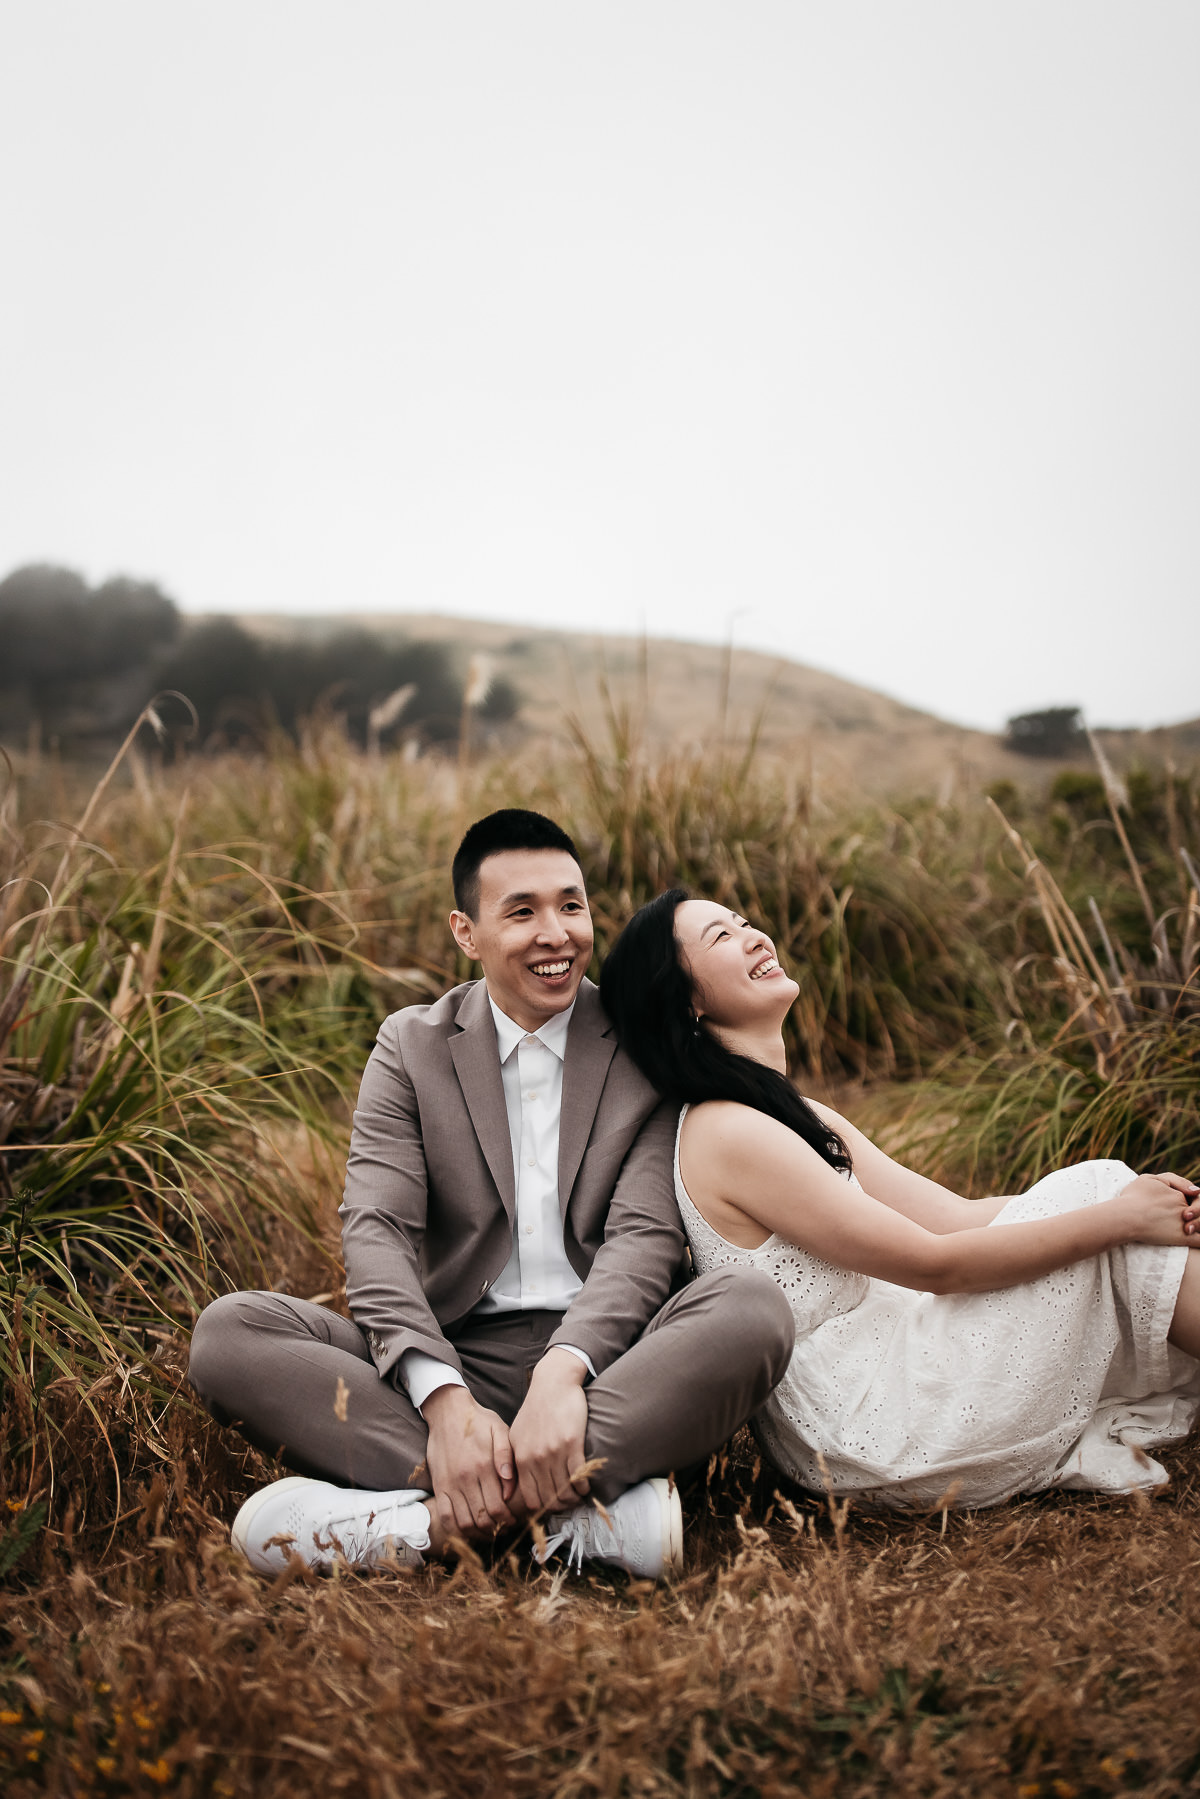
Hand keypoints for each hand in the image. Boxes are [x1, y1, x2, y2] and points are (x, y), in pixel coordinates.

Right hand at [421, 1386, 517, 1539]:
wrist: (448, 1411)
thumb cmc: (478, 1421)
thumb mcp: (499, 1430)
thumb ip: (506, 1457)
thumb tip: (510, 1485)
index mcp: (483, 1466)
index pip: (498, 1507)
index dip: (508, 1520)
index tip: (515, 1520)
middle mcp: (466, 1478)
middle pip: (482, 1519)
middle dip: (496, 1528)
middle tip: (504, 1528)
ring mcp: (450, 1484)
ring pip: (464, 1522)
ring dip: (478, 1533)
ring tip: (488, 1530)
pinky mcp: (439, 1486)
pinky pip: (445, 1516)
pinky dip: (456, 1529)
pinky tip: (467, 1528)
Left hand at [507, 1349, 590, 1515]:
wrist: (553, 1383)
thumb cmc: (536, 1409)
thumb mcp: (515, 1435)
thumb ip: (512, 1461)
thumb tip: (510, 1490)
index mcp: (520, 1458)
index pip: (530, 1498)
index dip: (543, 1508)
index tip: (552, 1506)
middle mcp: (535, 1458)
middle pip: (549, 1498)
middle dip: (561, 1506)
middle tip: (568, 1504)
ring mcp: (553, 1452)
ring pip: (565, 1490)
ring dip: (574, 1498)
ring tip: (578, 1495)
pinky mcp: (571, 1443)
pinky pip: (578, 1476)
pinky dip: (583, 1486)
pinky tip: (585, 1485)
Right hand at [1116, 1172, 1199, 1245]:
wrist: (1125, 1216)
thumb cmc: (1134, 1197)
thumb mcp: (1150, 1178)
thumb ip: (1174, 1180)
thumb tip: (1196, 1190)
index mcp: (1179, 1195)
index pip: (1193, 1198)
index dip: (1188, 1202)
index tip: (1180, 1208)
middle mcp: (1184, 1209)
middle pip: (1197, 1212)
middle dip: (1194, 1215)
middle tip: (1183, 1219)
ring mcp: (1184, 1224)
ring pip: (1199, 1227)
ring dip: (1196, 1227)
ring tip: (1186, 1230)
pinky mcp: (1182, 1238)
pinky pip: (1199, 1241)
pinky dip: (1199, 1241)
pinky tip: (1197, 1248)